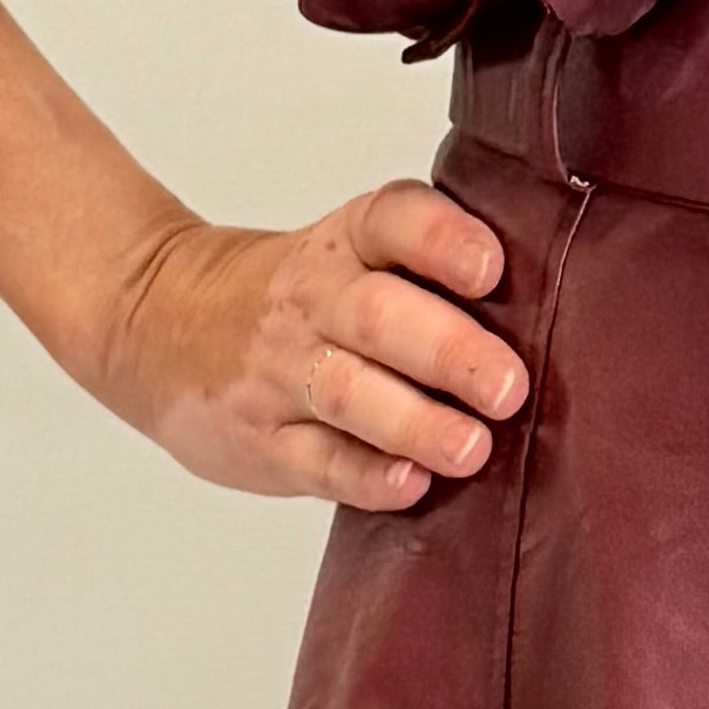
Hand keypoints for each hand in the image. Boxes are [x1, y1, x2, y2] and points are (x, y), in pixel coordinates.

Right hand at [91, 179, 530, 508]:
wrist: (152, 322)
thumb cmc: (292, 296)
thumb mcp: (344, 255)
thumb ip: (427, 275)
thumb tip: (556, 315)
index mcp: (342, 245)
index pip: (392, 222)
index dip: (441, 242)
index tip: (490, 268)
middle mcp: (312, 302)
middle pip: (380, 316)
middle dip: (449, 351)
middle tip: (508, 386)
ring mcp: (281, 374)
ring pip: (351, 394)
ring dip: (417, 423)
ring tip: (472, 447)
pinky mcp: (264, 441)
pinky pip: (317, 461)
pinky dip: (366, 475)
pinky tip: (409, 485)